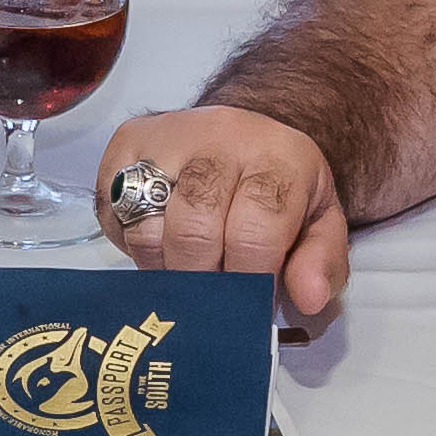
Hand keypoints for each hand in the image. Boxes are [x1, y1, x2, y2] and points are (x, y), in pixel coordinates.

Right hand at [93, 104, 353, 323]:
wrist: (243, 134)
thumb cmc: (280, 190)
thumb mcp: (318, 223)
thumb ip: (322, 262)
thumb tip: (308, 299)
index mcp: (277, 157)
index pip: (255, 227)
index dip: (248, 275)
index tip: (247, 301)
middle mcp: (218, 135)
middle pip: (193, 227)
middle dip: (201, 277)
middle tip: (211, 296)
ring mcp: (165, 136)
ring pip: (146, 226)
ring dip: (163, 266)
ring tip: (186, 270)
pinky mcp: (125, 144)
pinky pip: (113, 215)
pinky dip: (133, 244)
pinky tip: (161, 241)